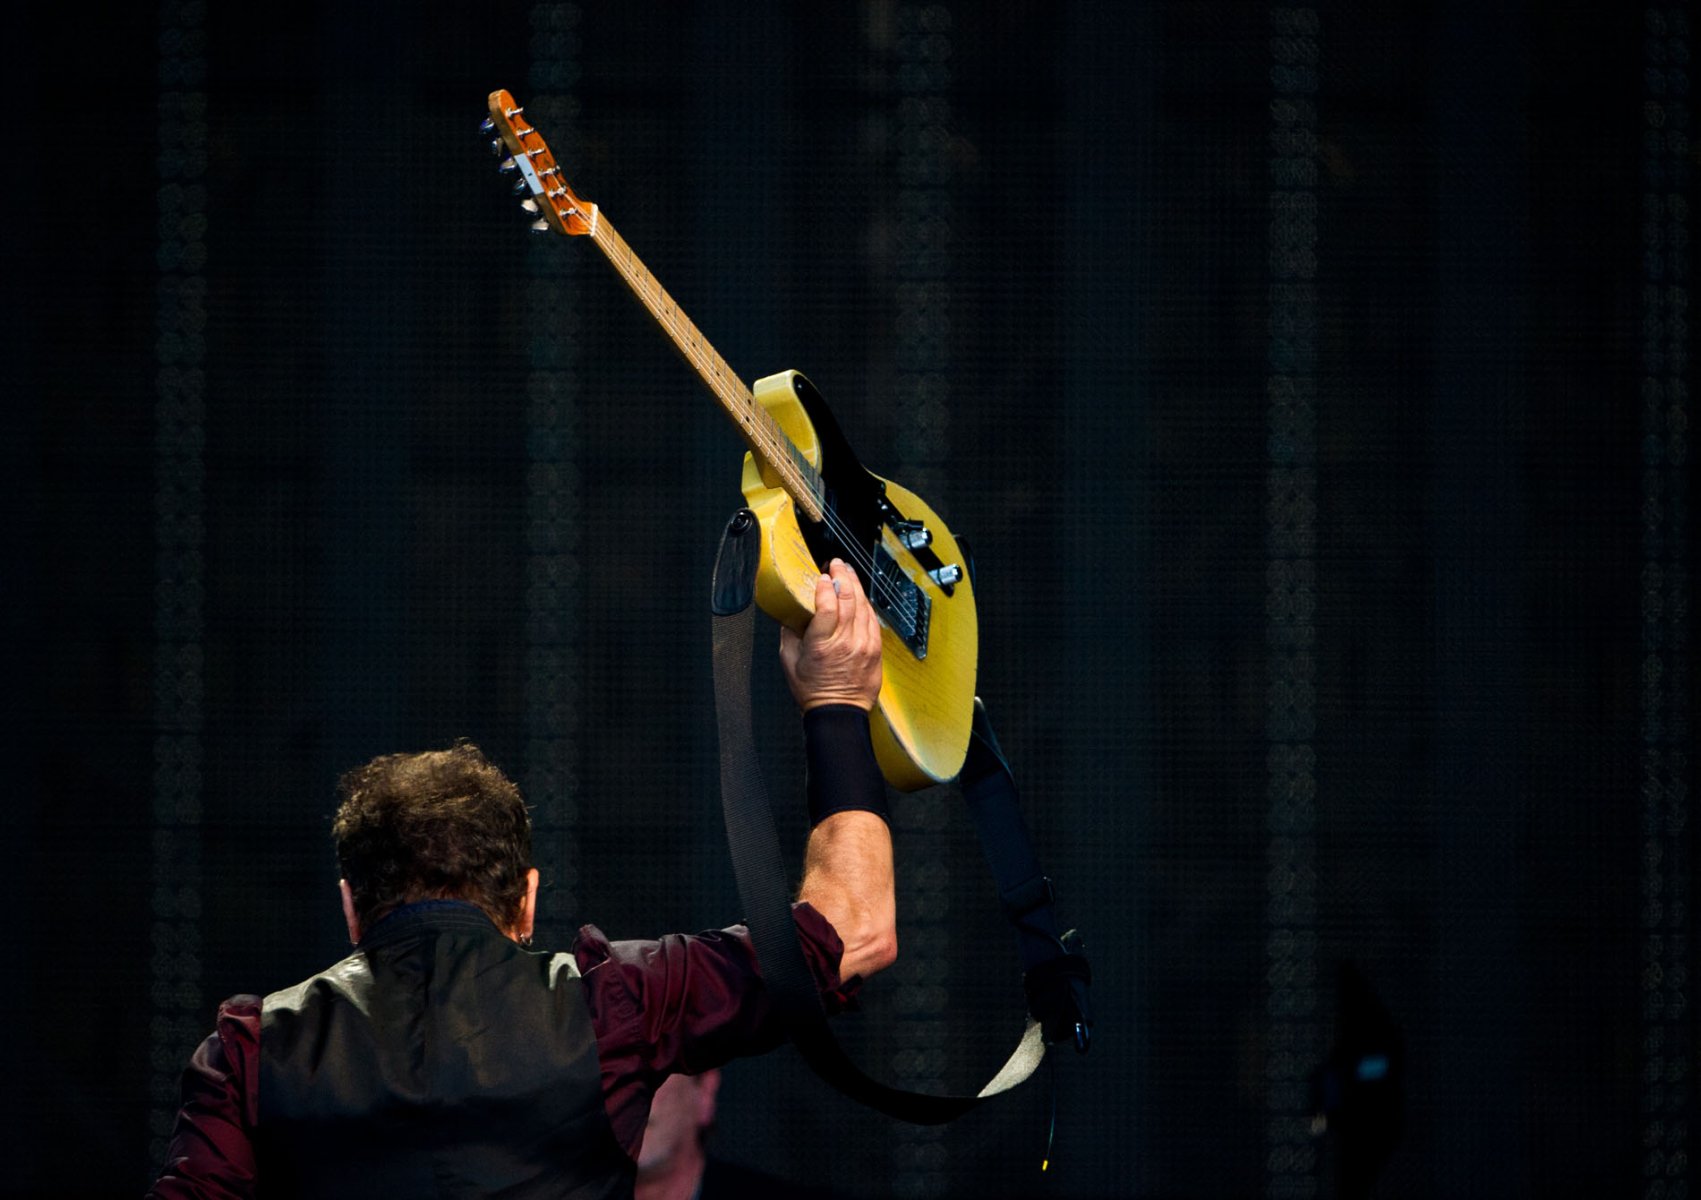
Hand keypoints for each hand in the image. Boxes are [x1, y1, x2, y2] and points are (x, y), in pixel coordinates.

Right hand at [779, 558, 883, 710]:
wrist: (838, 712)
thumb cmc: (813, 690)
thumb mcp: (790, 661)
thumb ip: (790, 634)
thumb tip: (791, 613)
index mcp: (822, 644)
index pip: (827, 605)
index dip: (826, 586)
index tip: (822, 577)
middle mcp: (846, 642)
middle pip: (849, 599)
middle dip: (843, 577)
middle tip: (838, 565)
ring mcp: (864, 645)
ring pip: (863, 606)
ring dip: (856, 587)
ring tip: (849, 574)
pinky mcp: (875, 650)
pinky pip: (873, 620)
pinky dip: (866, 605)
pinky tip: (860, 597)